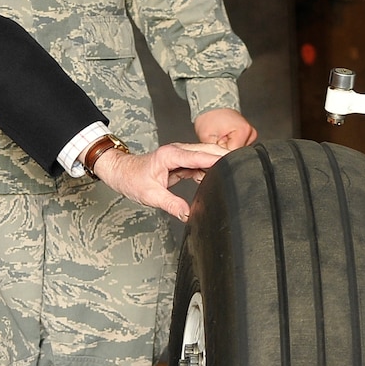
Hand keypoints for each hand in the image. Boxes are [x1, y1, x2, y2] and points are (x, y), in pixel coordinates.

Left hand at [91, 142, 226, 221]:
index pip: (201, 155)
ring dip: (218, 164)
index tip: (236, 161)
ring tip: (233, 175)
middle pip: (208, 151)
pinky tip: (216, 178)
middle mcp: (178, 152)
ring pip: (205, 156)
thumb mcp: (151, 195)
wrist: (121, 172)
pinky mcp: (181, 162)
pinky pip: (200, 164)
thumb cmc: (132, 179)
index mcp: (171, 155)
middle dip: (225, 157)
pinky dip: (209, 170)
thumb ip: (171, 205)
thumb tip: (188, 215)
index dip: (219, 158)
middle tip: (243, 165)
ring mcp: (180, 156)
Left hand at [194, 108, 256, 150]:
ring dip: (227, 149)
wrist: (211, 106)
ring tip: (220, 139)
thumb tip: (215, 164)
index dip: (220, 156)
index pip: (233, 155)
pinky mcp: (248, 136)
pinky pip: (238, 148)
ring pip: (237, 153)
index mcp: (243, 131)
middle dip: (223, 152)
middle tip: (216, 142)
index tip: (214, 149)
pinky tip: (225, 139)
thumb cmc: (209, 117)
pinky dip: (230, 146)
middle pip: (236, 155)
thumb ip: (213, 153)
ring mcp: (250, 135)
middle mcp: (250, 133)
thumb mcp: (206, 137)